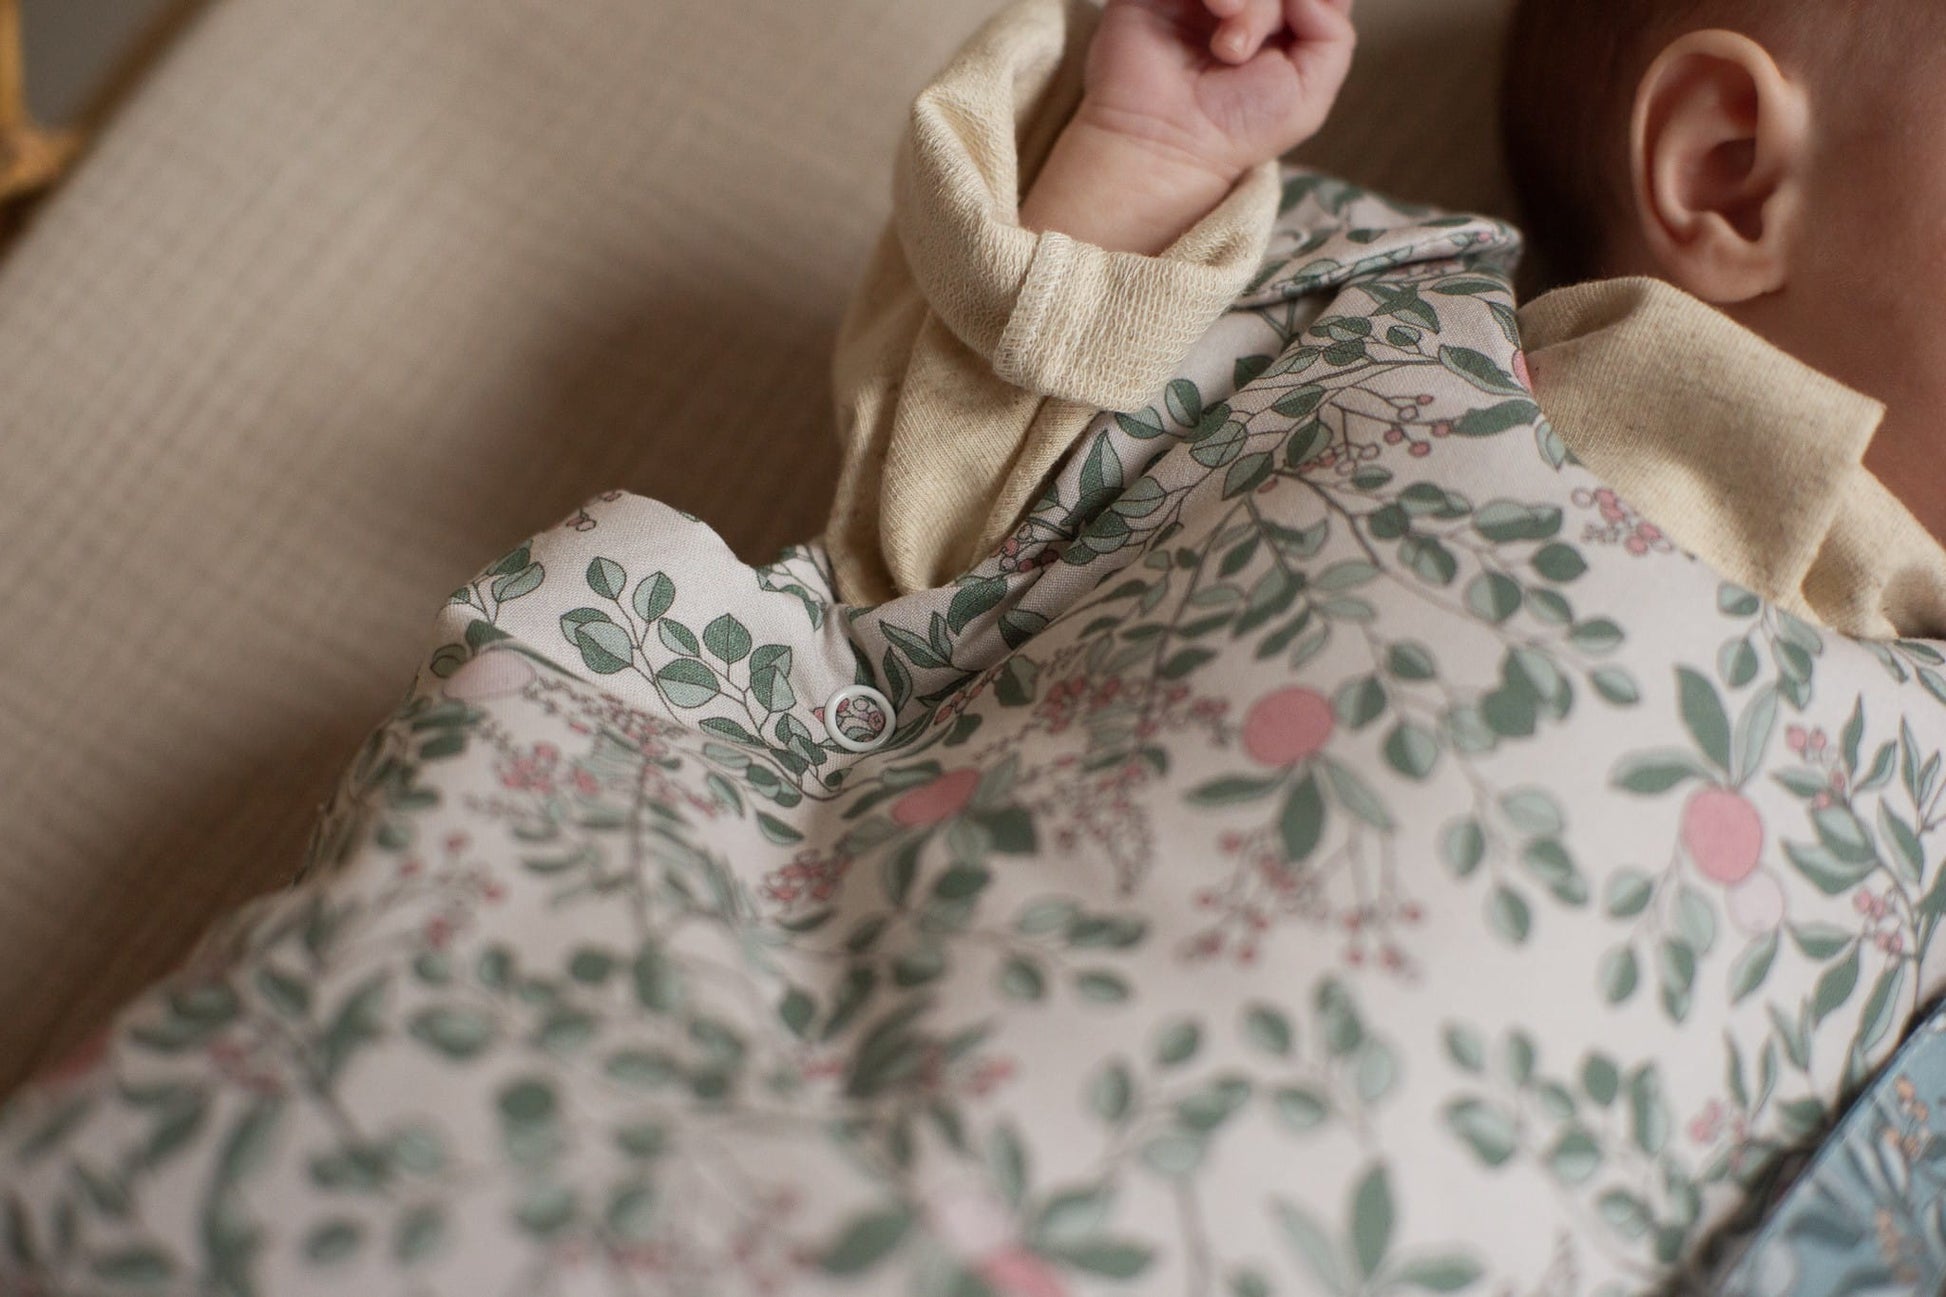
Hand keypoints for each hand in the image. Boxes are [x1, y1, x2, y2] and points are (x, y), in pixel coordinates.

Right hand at [1075, 0, 1356, 183]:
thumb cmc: (1235, 126)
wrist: (1169, 142)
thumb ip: (1335, 35)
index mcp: (1279, 22)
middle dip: (1272, 8)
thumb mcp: (1310, 91)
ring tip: (1227, 49)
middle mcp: (1242, 3)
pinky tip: (1218, 11)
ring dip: (1252, 4)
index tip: (1299, 24)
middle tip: (1245, 52)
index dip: (1314, 1)